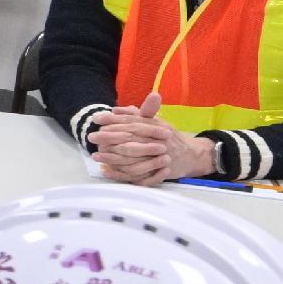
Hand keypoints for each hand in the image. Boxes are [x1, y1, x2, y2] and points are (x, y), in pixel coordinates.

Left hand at [89, 101, 209, 185]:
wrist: (191, 156)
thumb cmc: (168, 137)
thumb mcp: (156, 122)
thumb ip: (137, 114)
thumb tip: (116, 109)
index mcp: (156, 126)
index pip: (132, 122)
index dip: (114, 120)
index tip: (97, 119)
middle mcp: (157, 140)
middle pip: (130, 139)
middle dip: (109, 137)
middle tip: (91, 137)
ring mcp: (158, 157)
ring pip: (132, 157)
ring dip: (112, 156)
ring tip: (95, 154)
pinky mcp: (157, 172)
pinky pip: (137, 174)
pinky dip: (121, 173)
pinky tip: (106, 170)